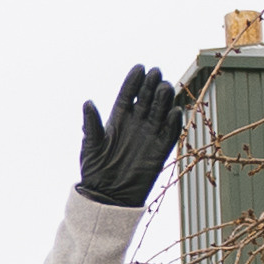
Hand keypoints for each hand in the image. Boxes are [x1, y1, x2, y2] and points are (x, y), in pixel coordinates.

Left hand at [78, 63, 185, 208]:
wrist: (108, 196)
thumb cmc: (95, 170)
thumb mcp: (90, 146)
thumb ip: (91, 124)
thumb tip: (87, 103)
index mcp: (118, 119)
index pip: (128, 95)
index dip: (134, 81)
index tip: (139, 67)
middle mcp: (136, 124)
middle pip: (147, 99)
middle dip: (151, 85)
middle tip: (156, 73)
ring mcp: (149, 135)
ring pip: (160, 112)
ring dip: (164, 99)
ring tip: (165, 87)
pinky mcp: (160, 150)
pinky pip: (170, 133)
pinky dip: (174, 123)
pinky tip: (175, 111)